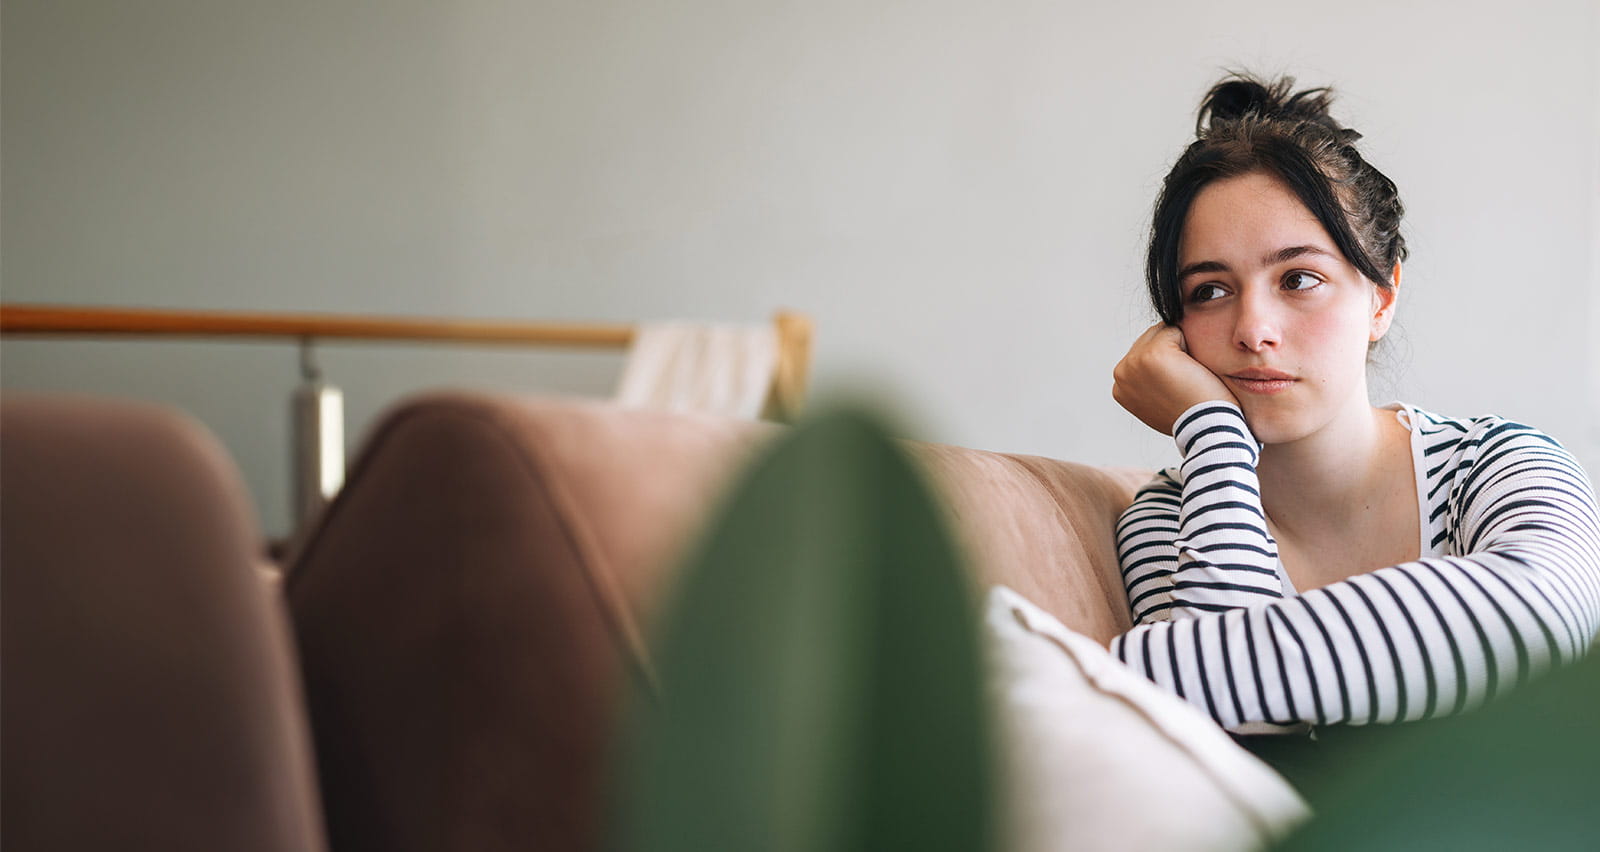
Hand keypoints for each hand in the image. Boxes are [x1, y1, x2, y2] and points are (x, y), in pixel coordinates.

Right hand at [1112, 322, 1239, 435]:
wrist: (1206, 429)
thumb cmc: (1193, 417)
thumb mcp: (1159, 405)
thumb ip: (1149, 385)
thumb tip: (1157, 370)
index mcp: (1120, 387)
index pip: (1142, 354)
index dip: (1167, 364)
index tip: (1177, 388)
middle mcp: (1121, 373)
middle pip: (1149, 339)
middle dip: (1171, 352)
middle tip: (1185, 382)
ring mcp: (1134, 362)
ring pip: (1162, 332)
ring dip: (1180, 348)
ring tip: (1187, 377)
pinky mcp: (1153, 353)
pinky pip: (1175, 330)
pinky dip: (1190, 345)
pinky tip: (1192, 370)